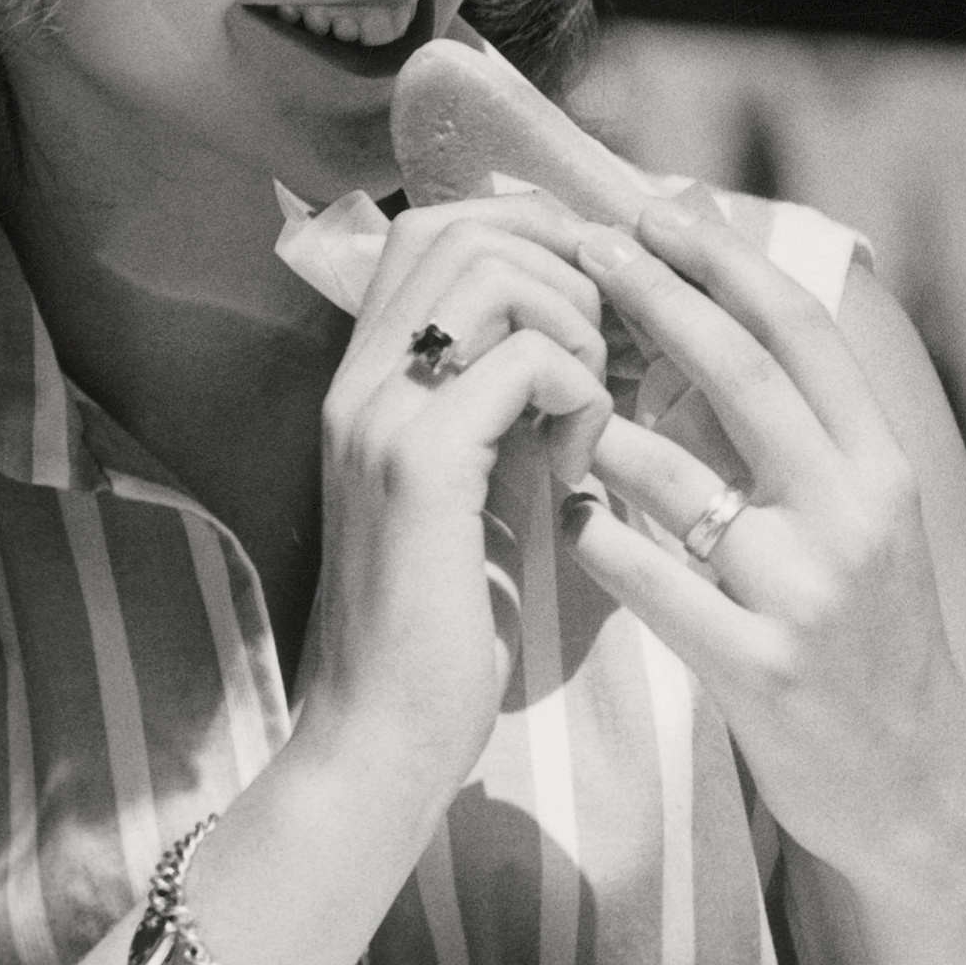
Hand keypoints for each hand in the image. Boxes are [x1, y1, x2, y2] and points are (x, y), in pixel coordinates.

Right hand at [296, 197, 610, 775]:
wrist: (379, 739)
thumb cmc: (444, 626)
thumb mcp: (479, 484)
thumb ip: (506, 403)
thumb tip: (594, 330)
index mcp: (369, 378)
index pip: (439, 224)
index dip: (534, 234)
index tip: (594, 310)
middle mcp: (360, 379)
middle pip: (472, 228)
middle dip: (570, 274)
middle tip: (605, 364)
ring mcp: (381, 416)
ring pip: (500, 274)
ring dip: (578, 329)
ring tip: (588, 414)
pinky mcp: (419, 467)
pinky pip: (525, 362)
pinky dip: (580, 396)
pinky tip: (572, 471)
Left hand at [562, 204, 965, 896]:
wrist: (916, 790)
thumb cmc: (871, 641)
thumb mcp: (866, 524)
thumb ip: (804, 434)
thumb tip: (724, 313)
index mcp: (884, 467)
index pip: (804, 332)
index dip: (729, 261)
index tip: (660, 208)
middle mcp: (855, 515)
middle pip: (743, 374)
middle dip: (658, 296)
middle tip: (587, 244)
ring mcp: (806, 592)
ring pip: (676, 473)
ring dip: (598, 422)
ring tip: (544, 388)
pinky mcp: (756, 667)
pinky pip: (647, 576)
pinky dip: (593, 531)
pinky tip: (559, 506)